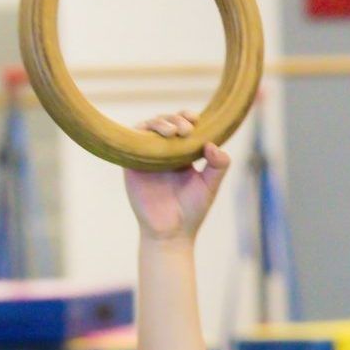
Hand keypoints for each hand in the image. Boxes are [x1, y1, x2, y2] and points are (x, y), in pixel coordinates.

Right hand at [122, 112, 230, 241]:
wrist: (171, 232)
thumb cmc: (192, 210)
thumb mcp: (210, 185)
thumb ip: (219, 165)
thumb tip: (212, 144)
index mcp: (183, 153)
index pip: (183, 126)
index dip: (187, 117)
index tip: (195, 119)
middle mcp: (163, 152)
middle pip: (165, 122)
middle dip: (175, 119)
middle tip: (186, 130)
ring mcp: (147, 157)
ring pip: (147, 127)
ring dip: (159, 123)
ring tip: (173, 132)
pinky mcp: (132, 165)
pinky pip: (130, 142)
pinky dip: (138, 133)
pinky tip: (151, 135)